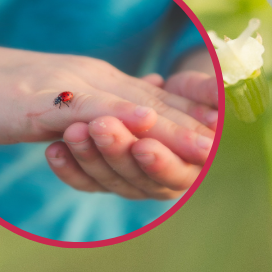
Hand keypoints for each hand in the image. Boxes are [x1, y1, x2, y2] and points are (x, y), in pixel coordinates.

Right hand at [0, 41, 214, 165]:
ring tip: (204, 144)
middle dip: (195, 125)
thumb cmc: (6, 94)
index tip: (235, 125)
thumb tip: (148, 104)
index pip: (158, 100)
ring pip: (127, 109)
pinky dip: (112, 115)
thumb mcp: (65, 98)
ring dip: (167, 128)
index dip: (196, 113)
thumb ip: (107, 99)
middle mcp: (94, 81)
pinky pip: (82, 109)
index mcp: (103, 84)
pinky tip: (137, 123)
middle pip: (154, 104)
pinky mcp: (40, 102)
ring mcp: (69, 89)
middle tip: (236, 141)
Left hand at [45, 65, 220, 199]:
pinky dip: (70, 168)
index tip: (144, 145)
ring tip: (73, 130)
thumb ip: (211, 93)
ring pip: (109, 180)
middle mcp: (164, 180)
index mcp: (196, 165)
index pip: (179, 173)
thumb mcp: (206, 89)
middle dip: (119, 152)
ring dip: (91, 157)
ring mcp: (132, 180)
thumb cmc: (196, 93)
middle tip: (101, 126)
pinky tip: (53, 151)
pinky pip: (86, 182)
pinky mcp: (106, 176)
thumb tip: (218, 90)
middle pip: (140, 179)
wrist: (170, 98)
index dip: (162, 162)